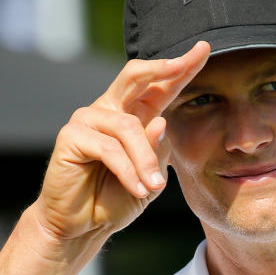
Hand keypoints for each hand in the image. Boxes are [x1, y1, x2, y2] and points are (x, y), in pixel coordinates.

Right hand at [30, 41, 209, 250]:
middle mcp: (110, 110)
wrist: (83, 226)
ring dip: (145, 160)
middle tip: (183, 62)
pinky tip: (137, 189)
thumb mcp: (151, 177)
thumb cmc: (116, 199)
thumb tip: (160, 121)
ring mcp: (88, 120)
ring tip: (154, 187)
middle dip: (162, 67)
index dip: (181, 68)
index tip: (204, 48)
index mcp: (134, 116)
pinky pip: (109, 148)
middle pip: (135, 75)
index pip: (160, 86)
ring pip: (129, 127)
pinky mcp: (71, 136)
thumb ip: (159, 151)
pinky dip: (128, 171)